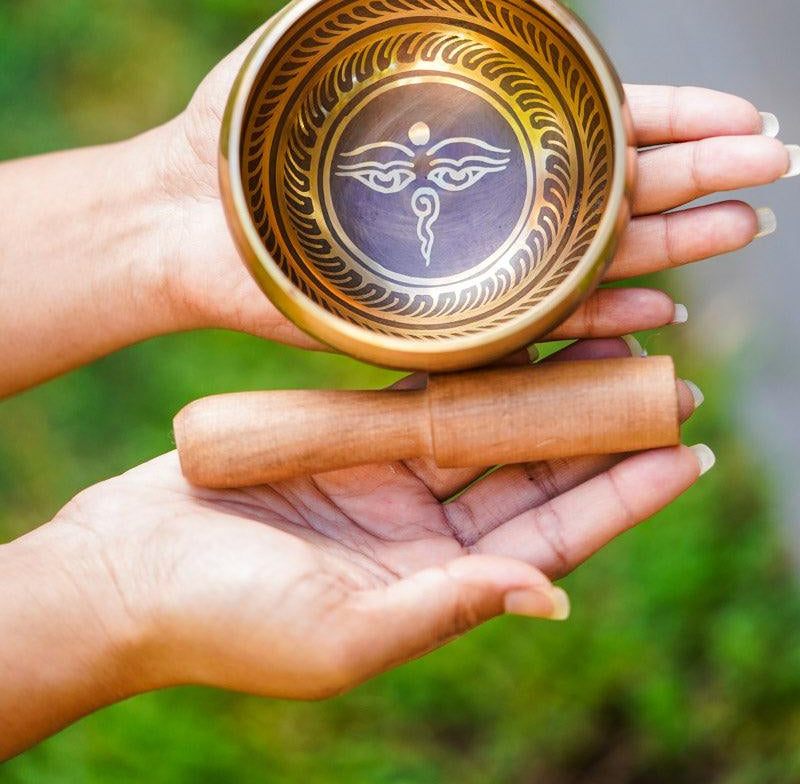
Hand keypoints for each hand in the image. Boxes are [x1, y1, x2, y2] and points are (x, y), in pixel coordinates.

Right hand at [0, 339, 709, 756]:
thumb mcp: (338, 633)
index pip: (555, 538)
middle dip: (600, 430)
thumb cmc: (220, 620)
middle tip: (665, 379)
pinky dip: (475, 368)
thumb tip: (549, 598)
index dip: (624, 497)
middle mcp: (424, 535)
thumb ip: (444, 608)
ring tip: (610, 337)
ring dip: (547, 388)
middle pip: (535, 474)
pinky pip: (428, 395)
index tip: (685, 453)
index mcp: (435, 588)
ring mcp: (388, 484)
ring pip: (490, 426)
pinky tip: (519, 333)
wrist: (122, 569)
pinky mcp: (345, 438)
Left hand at [160, 0, 795, 346]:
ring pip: (598, 258)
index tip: (748, 115)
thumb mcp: (353, 13)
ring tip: (741, 229)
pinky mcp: (443, 317)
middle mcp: (499, 198)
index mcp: (491, 132)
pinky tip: (656, 313)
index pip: (607, 122)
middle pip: (623, 189)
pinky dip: (599, 320)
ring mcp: (477, 261)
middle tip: (774, 169)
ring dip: (676, 246)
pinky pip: (536, 325)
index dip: (682, 117)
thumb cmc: (258, 110)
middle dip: (705, 177)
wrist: (184, 201)